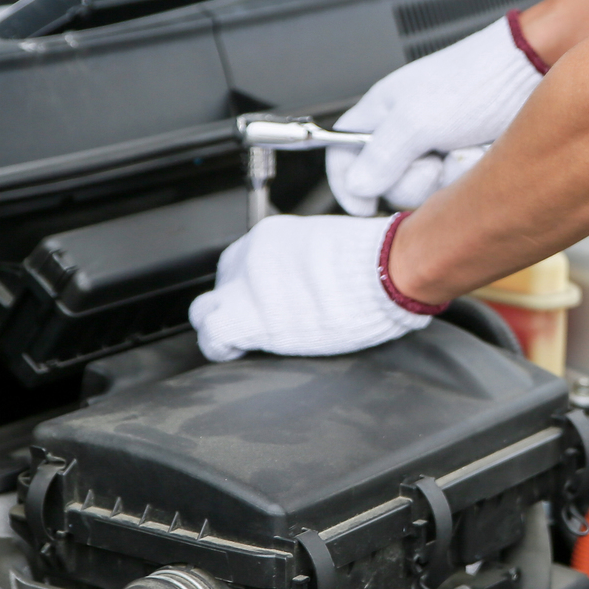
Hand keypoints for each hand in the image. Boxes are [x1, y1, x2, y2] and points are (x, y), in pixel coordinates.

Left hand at [189, 214, 444, 359]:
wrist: (383, 272)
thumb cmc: (375, 263)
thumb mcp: (333, 247)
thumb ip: (308, 260)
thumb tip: (313, 278)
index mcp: (270, 237)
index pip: (240, 262)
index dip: (248, 285)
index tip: (264, 298)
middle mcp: (251, 257)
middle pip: (222, 284)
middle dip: (235, 303)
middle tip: (259, 320)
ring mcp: (246, 287)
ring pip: (204, 311)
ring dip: (219, 325)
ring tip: (240, 340)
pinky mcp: (248, 317)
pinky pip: (212, 335)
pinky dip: (220, 346)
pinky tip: (236, 351)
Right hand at [325, 14, 547, 214]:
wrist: (531, 74)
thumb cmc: (475, 81)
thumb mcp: (418, 119)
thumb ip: (382, 156)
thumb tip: (357, 186)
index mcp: (381, 112)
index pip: (342, 152)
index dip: (346, 183)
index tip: (362, 206)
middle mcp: (404, 131)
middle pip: (385, 183)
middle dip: (412, 181)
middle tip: (433, 159)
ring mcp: (434, 147)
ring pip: (422, 191)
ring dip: (445, 177)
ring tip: (462, 150)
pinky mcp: (461, 159)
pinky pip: (453, 187)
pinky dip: (467, 176)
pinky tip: (479, 155)